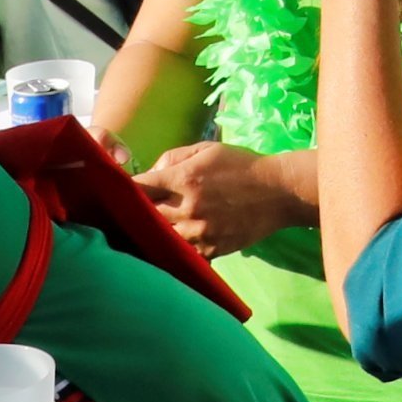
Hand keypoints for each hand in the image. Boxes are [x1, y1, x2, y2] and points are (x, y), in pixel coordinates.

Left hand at [138, 142, 307, 255]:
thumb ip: (174, 157)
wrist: (278, 192)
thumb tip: (152, 173)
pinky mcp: (211, 250)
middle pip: (146, 215)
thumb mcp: (208, 149)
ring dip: (158, 230)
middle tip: (138, 209)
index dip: (128, 190)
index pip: (140, 188)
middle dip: (141, 211)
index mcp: (184, 179)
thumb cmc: (242, 165)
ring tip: (159, 224)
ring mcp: (199, 232)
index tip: (123, 191)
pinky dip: (179, 246)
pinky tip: (180, 239)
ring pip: (162, 237)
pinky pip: (183, 252)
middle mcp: (188, 208)